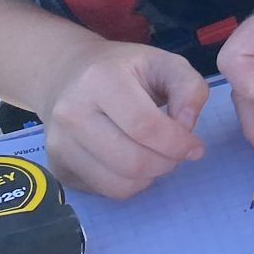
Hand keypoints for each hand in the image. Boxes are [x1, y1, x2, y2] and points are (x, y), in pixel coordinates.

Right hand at [34, 38, 207, 199]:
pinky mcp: (58, 168)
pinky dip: (130, 184)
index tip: (195, 146)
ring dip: (150, 177)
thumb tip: (187, 126)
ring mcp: (60, 145)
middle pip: (132, 161)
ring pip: (119, 184)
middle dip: (167, 163)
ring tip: (157, 155)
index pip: (145, 126)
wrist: (65, 75)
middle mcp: (72, 114)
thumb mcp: (163, 62)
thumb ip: (189, 87)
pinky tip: (133, 160)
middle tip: (178, 152)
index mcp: (99, 80)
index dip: (178, 142)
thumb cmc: (122, 69)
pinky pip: (106, 191)